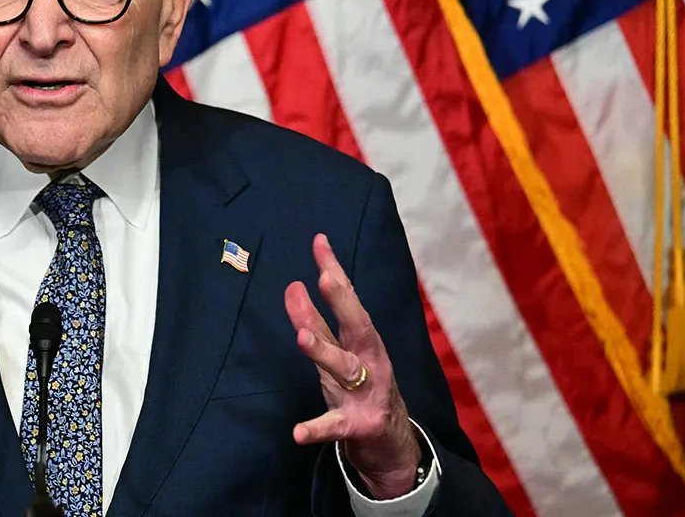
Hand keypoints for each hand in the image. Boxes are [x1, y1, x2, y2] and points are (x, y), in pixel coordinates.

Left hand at [284, 234, 420, 499]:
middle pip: (356, 326)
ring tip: (302, 337)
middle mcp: (368, 360)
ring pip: (344, 369)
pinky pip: (335, 426)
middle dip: (342, 301)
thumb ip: (313, 320)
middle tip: (325, 277)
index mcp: (363, 340)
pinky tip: (298, 432)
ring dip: (323, 352)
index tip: (319, 242)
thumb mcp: (336, 351)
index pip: (348, 299)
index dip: (334, 269)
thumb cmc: (361, 387)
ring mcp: (366, 393)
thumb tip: (292, 285)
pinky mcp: (358, 425)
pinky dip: (316, 429)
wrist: (391, 444)